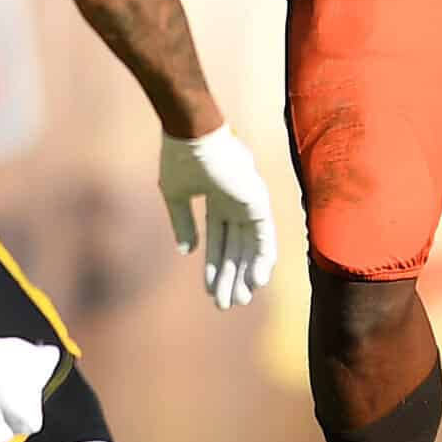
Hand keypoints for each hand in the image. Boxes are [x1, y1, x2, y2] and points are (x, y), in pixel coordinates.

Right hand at [157, 125, 277, 307]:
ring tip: (240, 300)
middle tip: (228, 305)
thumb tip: (187, 252)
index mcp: (218, 199)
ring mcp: (249, 202)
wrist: (192, 136)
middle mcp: (236, 202)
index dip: (214, 266)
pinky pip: (265, 236)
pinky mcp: (258, 202)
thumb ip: (182, 223)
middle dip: (231, 277)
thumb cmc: (181, 159)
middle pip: (236, 248)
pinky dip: (263, 258)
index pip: (218, 240)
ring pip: (251, 247)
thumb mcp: (176, 196)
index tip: (210, 291)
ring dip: (246, 274)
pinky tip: (257, 280)